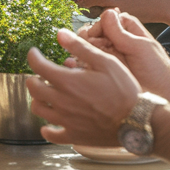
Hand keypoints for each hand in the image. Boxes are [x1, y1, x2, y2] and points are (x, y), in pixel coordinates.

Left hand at [26, 29, 142, 146]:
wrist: (136, 120)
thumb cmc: (124, 89)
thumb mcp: (105, 61)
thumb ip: (80, 47)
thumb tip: (60, 33)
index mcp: (68, 81)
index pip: (38, 66)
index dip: (33, 56)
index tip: (34, 53)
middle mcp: (61, 101)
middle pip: (33, 88)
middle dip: (35, 77)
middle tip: (43, 74)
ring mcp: (66, 120)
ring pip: (38, 109)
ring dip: (38, 99)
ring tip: (48, 94)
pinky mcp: (73, 136)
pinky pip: (51, 135)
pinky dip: (47, 129)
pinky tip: (50, 124)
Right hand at [79, 9, 169, 98]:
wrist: (162, 94)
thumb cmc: (156, 69)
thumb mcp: (139, 47)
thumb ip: (120, 32)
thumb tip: (107, 12)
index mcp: (128, 29)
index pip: (107, 19)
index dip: (100, 27)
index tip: (99, 37)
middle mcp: (117, 39)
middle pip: (95, 32)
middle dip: (91, 39)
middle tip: (93, 49)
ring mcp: (110, 53)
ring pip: (90, 46)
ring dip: (85, 49)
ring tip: (88, 58)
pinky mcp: (106, 67)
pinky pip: (90, 60)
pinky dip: (84, 60)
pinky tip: (80, 64)